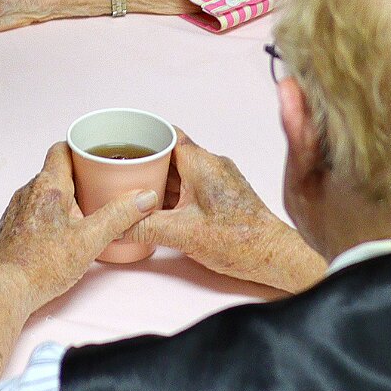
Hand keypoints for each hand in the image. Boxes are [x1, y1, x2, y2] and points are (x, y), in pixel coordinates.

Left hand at [0, 144, 157, 305]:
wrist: (6, 291)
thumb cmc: (41, 266)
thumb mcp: (90, 240)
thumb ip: (119, 216)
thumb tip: (144, 197)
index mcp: (48, 186)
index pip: (63, 149)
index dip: (83, 150)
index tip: (102, 158)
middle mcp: (29, 191)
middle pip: (58, 171)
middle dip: (81, 177)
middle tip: (104, 189)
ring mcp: (18, 209)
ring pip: (47, 191)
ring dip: (67, 197)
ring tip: (88, 212)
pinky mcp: (14, 226)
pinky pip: (36, 208)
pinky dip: (52, 213)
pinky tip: (65, 233)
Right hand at [133, 135, 325, 292]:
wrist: (273, 255)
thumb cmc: (239, 240)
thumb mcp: (183, 234)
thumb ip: (145, 228)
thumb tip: (117, 226)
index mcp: (201, 164)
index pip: (166, 135)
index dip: (142, 137)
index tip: (121, 144)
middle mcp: (211, 165)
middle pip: (170, 153)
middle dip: (145, 162)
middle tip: (120, 173)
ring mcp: (218, 180)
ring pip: (180, 170)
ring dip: (159, 180)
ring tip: (132, 192)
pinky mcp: (222, 195)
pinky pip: (191, 184)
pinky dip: (173, 192)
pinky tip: (159, 208)